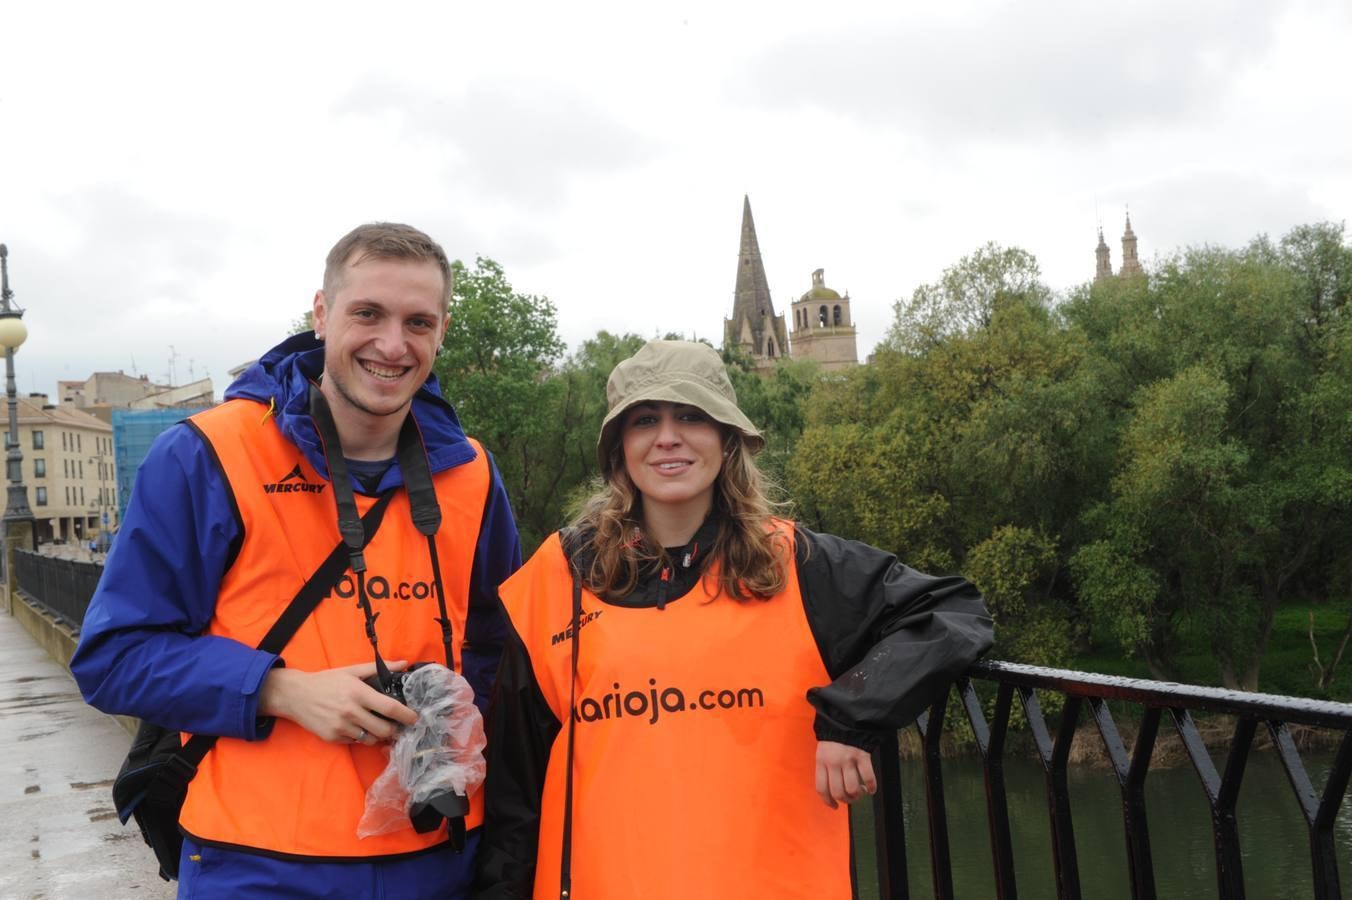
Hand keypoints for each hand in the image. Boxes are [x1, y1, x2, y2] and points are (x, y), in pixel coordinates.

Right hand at [259, 660, 418, 744]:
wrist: (295, 695)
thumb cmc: (326, 681)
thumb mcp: (351, 670)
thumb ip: (378, 668)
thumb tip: (404, 664)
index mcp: (358, 693)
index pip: (389, 708)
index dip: (406, 715)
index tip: (414, 718)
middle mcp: (351, 712)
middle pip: (383, 729)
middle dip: (394, 729)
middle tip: (396, 724)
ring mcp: (341, 727)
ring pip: (371, 739)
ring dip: (378, 735)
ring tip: (378, 726)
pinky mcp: (332, 738)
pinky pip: (355, 742)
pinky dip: (361, 737)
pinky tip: (358, 727)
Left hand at [814, 740, 876, 808]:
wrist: (846, 717)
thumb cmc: (833, 736)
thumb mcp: (823, 750)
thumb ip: (825, 768)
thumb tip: (832, 791)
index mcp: (821, 761)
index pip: (821, 788)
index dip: (828, 801)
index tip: (834, 806)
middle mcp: (833, 762)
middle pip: (838, 792)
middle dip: (846, 800)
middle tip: (850, 798)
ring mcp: (848, 759)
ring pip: (852, 788)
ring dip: (858, 795)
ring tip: (860, 792)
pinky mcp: (862, 755)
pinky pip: (868, 777)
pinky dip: (872, 786)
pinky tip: (872, 789)